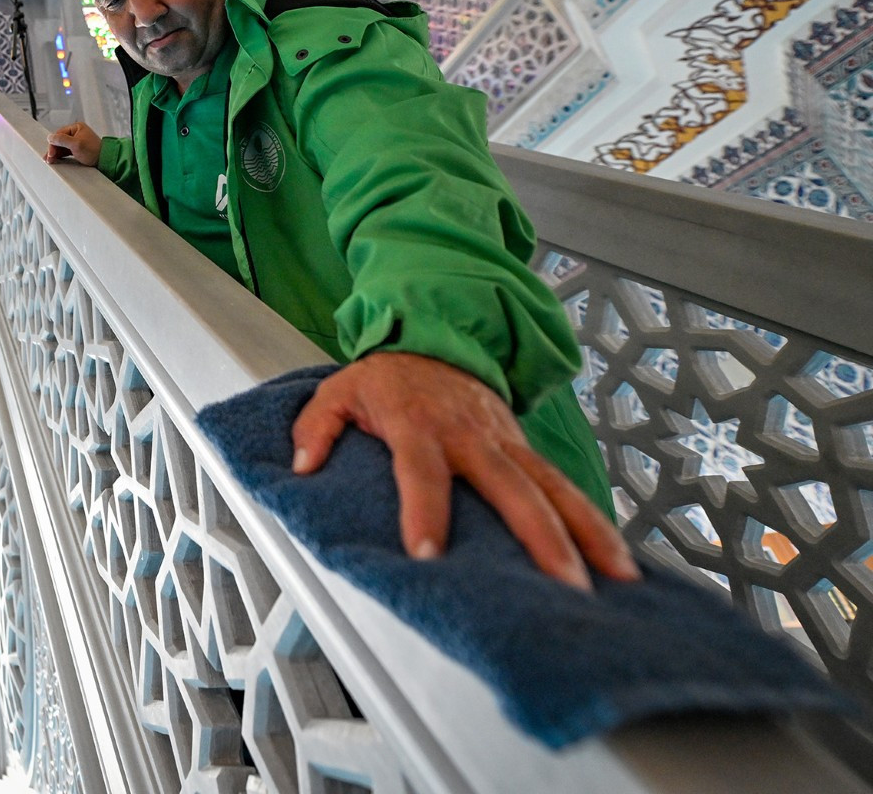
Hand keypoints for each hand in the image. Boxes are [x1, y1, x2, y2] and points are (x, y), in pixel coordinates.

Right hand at [44, 122, 100, 165]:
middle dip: (53, 149)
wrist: (105, 160)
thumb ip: (62, 140)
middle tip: (49, 158)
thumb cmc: (94, 151)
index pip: (59, 134)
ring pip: (62, 146)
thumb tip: (50, 137)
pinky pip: (66, 151)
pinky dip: (61, 155)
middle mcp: (76, 133)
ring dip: (56, 153)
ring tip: (51, 160)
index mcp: (77, 127)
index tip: (50, 152)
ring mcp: (77, 141)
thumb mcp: (76, 144)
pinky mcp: (78, 149)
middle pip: (60, 140)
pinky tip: (57, 160)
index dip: (53, 143)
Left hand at [290, 351, 637, 589]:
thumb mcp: (338, 390)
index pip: (421, 471)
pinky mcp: (524, 445)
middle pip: (512, 487)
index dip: (424, 511)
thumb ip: (315, 428)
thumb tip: (300, 467)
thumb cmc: (387, 374)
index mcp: (418, 424)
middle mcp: (470, 434)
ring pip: (552, 485)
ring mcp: (505, 439)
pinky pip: (560, 483)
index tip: (427, 554)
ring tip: (613, 577)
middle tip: (562, 582)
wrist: (435, 332)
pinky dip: (591, 517)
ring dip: (586, 530)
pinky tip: (614, 557)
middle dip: (540, 536)